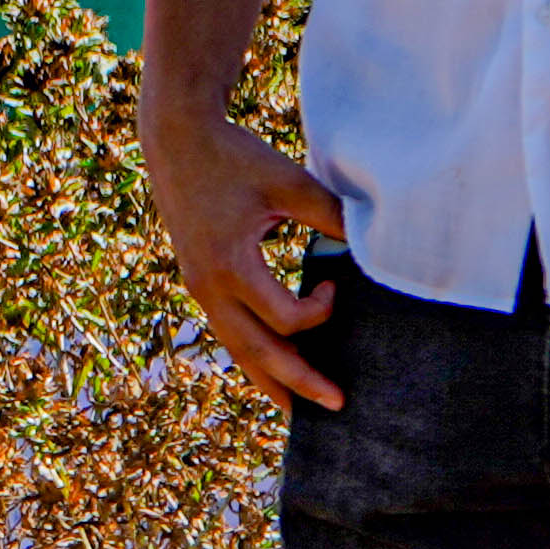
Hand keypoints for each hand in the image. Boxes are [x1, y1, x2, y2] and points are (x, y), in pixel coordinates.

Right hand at [144, 102, 346, 406]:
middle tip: (338, 406)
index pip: (283, 318)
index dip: (320, 313)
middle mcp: (208, 286)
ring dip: (268, 379)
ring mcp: (199, 286)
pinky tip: (269, 366)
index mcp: (229, 265)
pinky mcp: (198, 280)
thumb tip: (374, 248)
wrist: (176, 137)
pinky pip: (226, 329)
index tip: (337, 285)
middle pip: (256, 352)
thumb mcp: (288, 183)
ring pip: (236, 348)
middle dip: (297, 383)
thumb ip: (331, 217)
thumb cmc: (234, 156)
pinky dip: (251, 353)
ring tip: (296, 411)